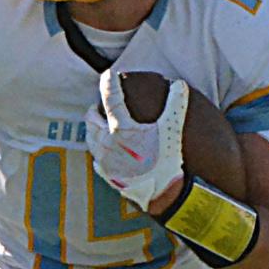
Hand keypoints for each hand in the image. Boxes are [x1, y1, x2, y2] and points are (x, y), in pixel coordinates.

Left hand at [85, 69, 187, 211]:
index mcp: (120, 128)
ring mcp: (104, 159)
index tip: (110, 74)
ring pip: (90, 137)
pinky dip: (98, 148)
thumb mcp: (173, 130)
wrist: (161, 194)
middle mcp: (107, 142)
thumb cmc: (167, 161)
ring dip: (94, 127)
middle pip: (91, 118)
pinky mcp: (105, 173)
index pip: (110, 97)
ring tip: (102, 123)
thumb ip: (176, 104)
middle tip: (103, 103)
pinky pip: (96, 157)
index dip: (110, 82)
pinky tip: (106, 148)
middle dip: (96, 107)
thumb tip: (178, 84)